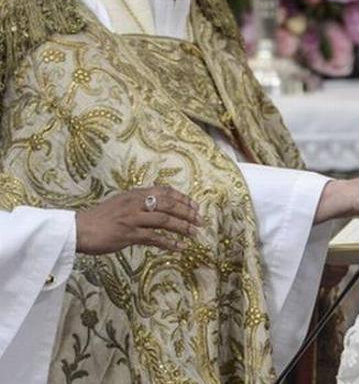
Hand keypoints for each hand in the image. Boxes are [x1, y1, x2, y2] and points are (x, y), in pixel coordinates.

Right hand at [75, 186, 201, 254]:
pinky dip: (170, 243)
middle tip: (200, 221)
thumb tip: (159, 206)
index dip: (182, 198)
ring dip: (183, 227)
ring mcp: (132, 218)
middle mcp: (135, 203)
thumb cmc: (99, 219)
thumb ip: (139, 203)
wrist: (77, 229)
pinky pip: (154, 237)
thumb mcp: (121, 204)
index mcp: (134, 194)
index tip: (195, 206)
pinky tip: (180, 248)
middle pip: (169, 204)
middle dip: (188, 212)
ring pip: (165, 220)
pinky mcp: (128, 234)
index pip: (164, 191)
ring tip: (195, 234)